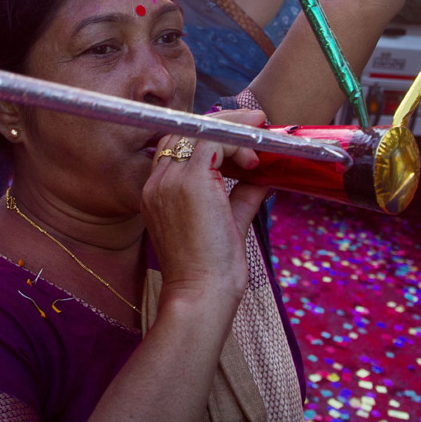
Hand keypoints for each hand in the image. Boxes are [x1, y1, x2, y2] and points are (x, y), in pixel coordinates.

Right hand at [140, 110, 268, 304]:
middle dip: (222, 125)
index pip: (177, 146)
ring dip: (233, 130)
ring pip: (199, 131)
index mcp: (157, 193)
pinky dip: (237, 141)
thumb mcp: (229, 223)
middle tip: (255, 127)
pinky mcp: (191, 181)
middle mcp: (158, 182)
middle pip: (184, 131)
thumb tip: (262, 176)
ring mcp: (170, 180)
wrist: (201, 296)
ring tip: (259, 139)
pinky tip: (255, 155)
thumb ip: (242, 195)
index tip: (241, 141)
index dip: (210, 136)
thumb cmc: (211, 272)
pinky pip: (214, 141)